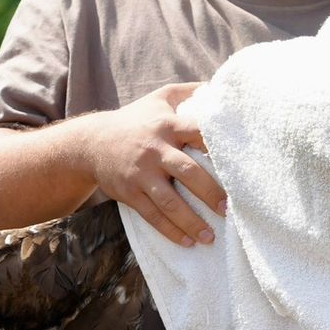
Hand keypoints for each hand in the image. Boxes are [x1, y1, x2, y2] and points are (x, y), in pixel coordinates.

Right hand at [82, 82, 225, 244]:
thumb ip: (190, 92)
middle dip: (210, 192)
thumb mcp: (159, 99)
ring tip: (210, 237)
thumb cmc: (135, 120)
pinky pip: (152, 216)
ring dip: (191, 221)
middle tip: (229, 209)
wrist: (91, 143)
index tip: (238, 162)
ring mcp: (141, 174)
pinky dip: (171, 231)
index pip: (197, 132)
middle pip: (187, 172)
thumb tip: (222, 87)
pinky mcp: (130, 193)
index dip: (217, 145)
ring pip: (169, 202)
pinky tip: (189, 242)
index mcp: (167, 126)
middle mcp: (155, 150)